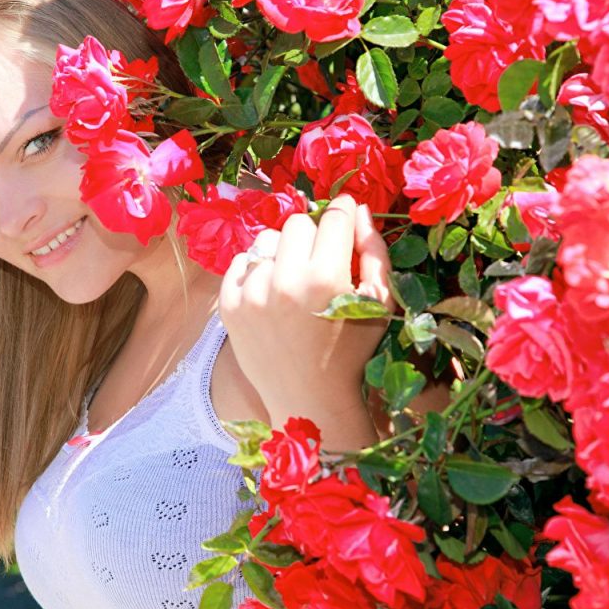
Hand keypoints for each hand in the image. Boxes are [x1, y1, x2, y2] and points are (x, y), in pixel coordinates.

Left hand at [218, 194, 394, 449]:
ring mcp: (251, 293)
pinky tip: (270, 293)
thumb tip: (358, 209)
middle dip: (313, 237)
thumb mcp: (379, 303)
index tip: (345, 222)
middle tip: (319, 263)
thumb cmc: (351, 352)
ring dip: (283, 254)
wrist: (307, 400)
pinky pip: (240, 262)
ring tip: (292, 283)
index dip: (344, 215)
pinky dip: (256, 271)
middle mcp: (285, 281)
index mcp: (326, 279)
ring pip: (267, 240)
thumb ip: (374, 251)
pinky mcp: (228, 305)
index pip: (335, 216)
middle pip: (298, 223)